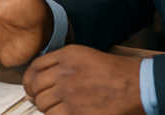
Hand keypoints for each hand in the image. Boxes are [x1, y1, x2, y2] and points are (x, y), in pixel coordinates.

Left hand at [23, 45, 143, 114]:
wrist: (135, 85)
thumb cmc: (114, 72)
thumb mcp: (85, 56)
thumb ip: (62, 63)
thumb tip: (41, 78)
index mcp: (66, 55)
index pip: (35, 66)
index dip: (29, 79)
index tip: (30, 86)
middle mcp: (64, 72)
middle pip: (35, 86)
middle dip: (34, 94)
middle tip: (39, 100)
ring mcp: (68, 92)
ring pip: (42, 103)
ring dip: (45, 107)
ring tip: (55, 108)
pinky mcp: (75, 111)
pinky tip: (63, 113)